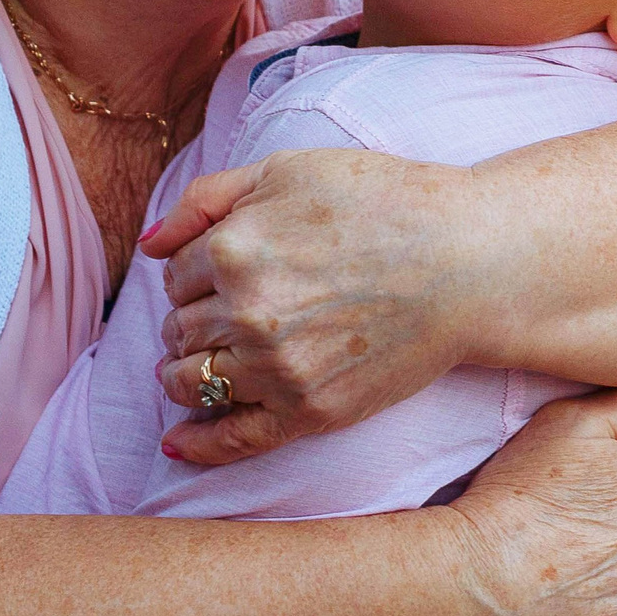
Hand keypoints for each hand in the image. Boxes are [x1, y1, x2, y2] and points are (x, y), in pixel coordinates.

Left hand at [144, 148, 494, 463]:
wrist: (468, 260)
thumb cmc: (383, 201)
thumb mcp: (288, 169)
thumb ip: (208, 198)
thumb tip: (148, 245)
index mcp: (234, 249)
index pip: (175, 276)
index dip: (193, 272)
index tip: (222, 271)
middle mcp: (248, 314)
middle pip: (180, 329)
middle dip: (190, 321)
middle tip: (223, 313)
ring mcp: (279, 370)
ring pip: (193, 382)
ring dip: (184, 374)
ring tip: (196, 365)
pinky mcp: (311, 412)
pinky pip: (234, 441)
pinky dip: (198, 446)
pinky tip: (177, 444)